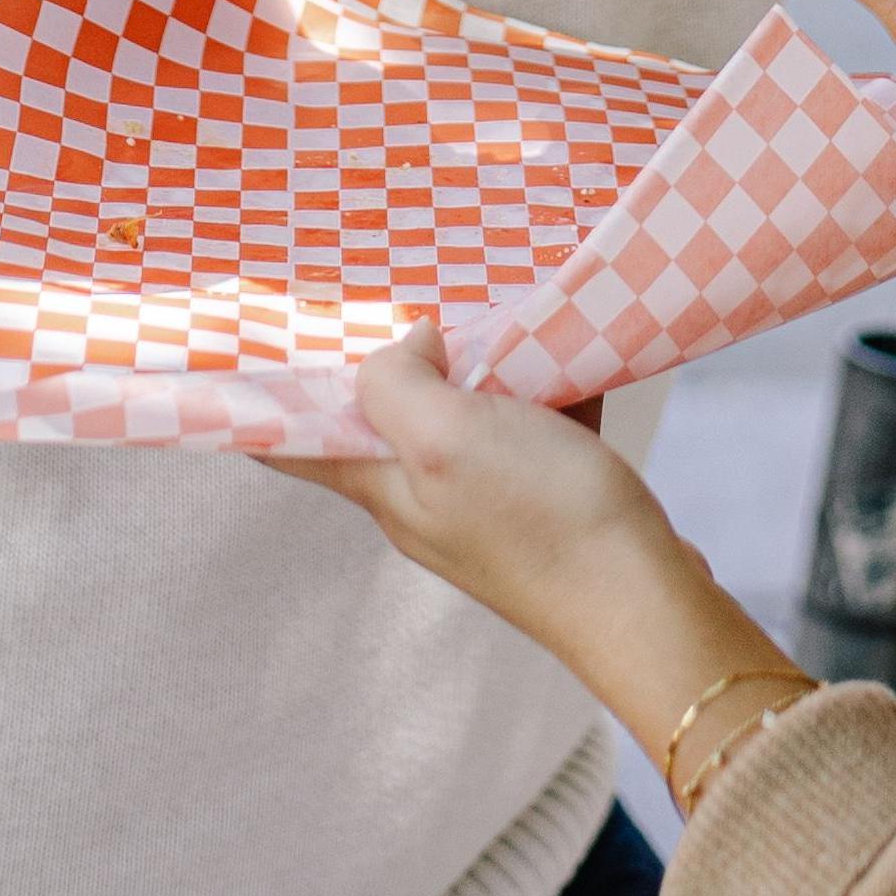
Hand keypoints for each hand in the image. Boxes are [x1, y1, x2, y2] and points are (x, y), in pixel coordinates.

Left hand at [266, 327, 683, 677]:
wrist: (644, 603)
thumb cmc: (543, 521)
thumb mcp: (448, 438)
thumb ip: (399, 384)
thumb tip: (408, 343)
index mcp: (385, 487)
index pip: (294, 445)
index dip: (264, 397)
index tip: (251, 339)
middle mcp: (426, 500)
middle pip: (387, 418)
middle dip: (394, 357)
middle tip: (406, 292)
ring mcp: (490, 504)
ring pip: (466, 417)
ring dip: (483, 367)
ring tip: (504, 311)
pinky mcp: (550, 503)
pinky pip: (534, 429)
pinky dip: (548, 392)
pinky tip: (573, 360)